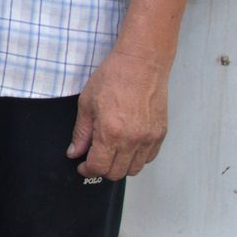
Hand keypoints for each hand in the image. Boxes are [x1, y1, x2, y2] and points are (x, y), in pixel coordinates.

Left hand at [70, 47, 171, 179]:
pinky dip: (137, 157)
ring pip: (135, 168)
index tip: (82, 165)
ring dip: (120, 165)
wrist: (141, 64)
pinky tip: (127, 146)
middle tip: (94, 159)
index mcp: (111, 132)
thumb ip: (81, 133)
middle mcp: (133, 139)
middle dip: (102, 169)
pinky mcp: (161, 133)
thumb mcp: (86, 104)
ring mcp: (149, 138)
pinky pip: (149, 157)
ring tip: (110, 152)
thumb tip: (75, 152)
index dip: (87, 169)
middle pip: (117, 172)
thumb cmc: (114, 78)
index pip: (99, 167)